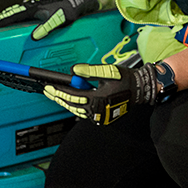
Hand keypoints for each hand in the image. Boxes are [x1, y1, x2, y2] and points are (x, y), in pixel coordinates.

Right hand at [0, 0, 97, 38]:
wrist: (77, 0)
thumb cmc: (68, 11)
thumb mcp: (58, 21)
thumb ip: (46, 28)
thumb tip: (34, 36)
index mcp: (34, 8)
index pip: (14, 15)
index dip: (2, 20)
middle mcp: (33, 4)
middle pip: (13, 11)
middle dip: (2, 17)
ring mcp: (36, 3)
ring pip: (18, 8)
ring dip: (9, 14)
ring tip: (1, 20)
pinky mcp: (39, 4)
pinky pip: (24, 8)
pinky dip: (17, 12)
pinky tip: (17, 16)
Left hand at [43, 62, 173, 124]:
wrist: (140, 90)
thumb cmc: (126, 80)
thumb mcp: (108, 71)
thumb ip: (90, 71)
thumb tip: (74, 71)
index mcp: (98, 98)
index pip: (73, 96)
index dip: (59, 91)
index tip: (49, 87)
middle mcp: (97, 109)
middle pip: (72, 105)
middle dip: (58, 98)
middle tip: (47, 91)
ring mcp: (99, 115)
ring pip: (76, 110)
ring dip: (65, 103)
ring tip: (55, 96)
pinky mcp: (101, 116)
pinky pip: (83, 113)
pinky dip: (75, 107)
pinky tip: (69, 101)